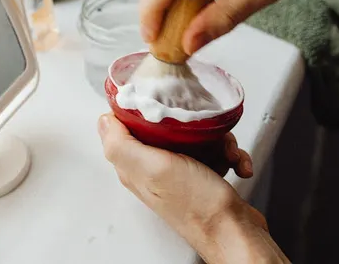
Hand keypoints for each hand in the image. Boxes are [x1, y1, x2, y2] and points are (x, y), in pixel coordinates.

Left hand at [98, 114, 288, 262]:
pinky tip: (235, 163)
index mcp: (136, 166)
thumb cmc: (198, 208)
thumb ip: (122, 144)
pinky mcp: (203, 177)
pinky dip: (230, 155)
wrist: (234, 234)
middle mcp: (155, 169)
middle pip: (167, 127)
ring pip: (196, 136)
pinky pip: (216, 152)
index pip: (127, 125)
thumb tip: (103, 121)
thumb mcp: (154, 168)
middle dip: (191, 125)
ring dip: (218, 141)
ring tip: (225, 152)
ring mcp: (180, 173)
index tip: (163, 105)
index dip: (143, 109)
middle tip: (203, 133)